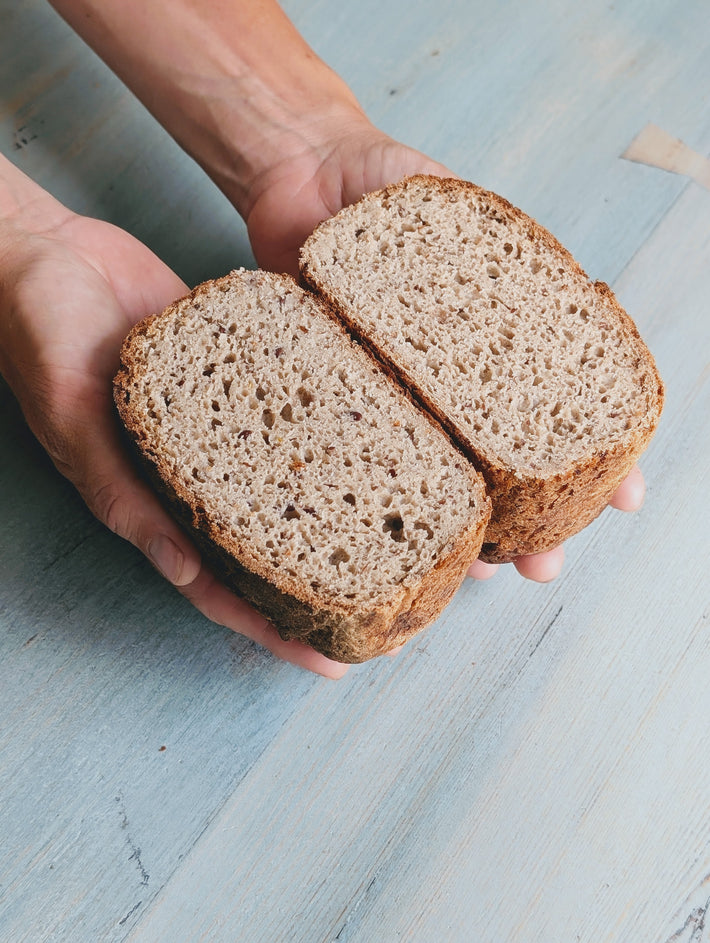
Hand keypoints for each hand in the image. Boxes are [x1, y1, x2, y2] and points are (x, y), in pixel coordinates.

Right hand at [0, 190, 347, 677]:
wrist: (46, 254)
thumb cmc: (38, 333)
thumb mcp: (70, 414)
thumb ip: (118, 490)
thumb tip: (180, 570)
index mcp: (150, 501)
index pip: (220, 586)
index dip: (274, 631)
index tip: (333, 663)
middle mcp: (191, 477)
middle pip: (267, 546)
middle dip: (324, 584)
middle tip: (392, 608)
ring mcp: (217, 433)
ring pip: (286, 486)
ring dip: (337, 515)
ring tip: (404, 535)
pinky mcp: (236, 382)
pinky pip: (287, 418)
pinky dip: (325, 437)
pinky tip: (377, 440)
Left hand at [243, 118, 646, 582]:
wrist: (294, 173)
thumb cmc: (375, 178)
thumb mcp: (442, 197)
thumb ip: (484, 240)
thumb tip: (560, 278)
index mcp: (492, 331)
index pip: (558, 398)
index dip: (597, 452)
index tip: (622, 496)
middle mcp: (449, 371)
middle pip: (502, 456)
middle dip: (533, 518)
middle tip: (543, 564)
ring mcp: (398, 388)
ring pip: (442, 472)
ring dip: (466, 529)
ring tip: (482, 571)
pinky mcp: (343, 394)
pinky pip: (371, 455)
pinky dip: (390, 501)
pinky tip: (400, 539)